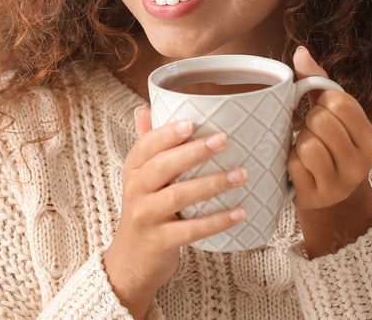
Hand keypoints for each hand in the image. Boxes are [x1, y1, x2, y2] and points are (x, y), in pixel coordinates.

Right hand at [102, 108, 247, 318]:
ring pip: (178, 196)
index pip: (146, 146)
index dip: (167, 133)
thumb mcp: (140, 178)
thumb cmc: (145, 211)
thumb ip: (147, 145)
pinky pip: (190, 230)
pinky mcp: (160, 242)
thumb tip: (144, 109)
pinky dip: (216, 221)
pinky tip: (239, 212)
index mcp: (133, 170)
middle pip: (162, 166)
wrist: (130, 262)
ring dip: (212, 184)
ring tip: (241, 175)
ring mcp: (146, 217)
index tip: (192, 122)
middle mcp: (136, 191)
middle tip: (223, 140)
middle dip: (193, 152)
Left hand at [287, 46, 371, 211]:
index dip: (323, 102)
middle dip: (309, 122)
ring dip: (299, 144)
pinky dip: (291, 163)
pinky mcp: (317, 197)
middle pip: (321, 121)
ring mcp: (341, 184)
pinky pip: (295, 166)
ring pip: (308, 144)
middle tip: (313, 133)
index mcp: (370, 138)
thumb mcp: (330, 114)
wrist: (328, 198)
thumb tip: (300, 51)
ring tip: (307, 151)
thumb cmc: (328, 146)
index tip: (324, 112)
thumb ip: (318, 81)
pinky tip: (300, 169)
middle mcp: (362, 163)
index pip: (340, 102)